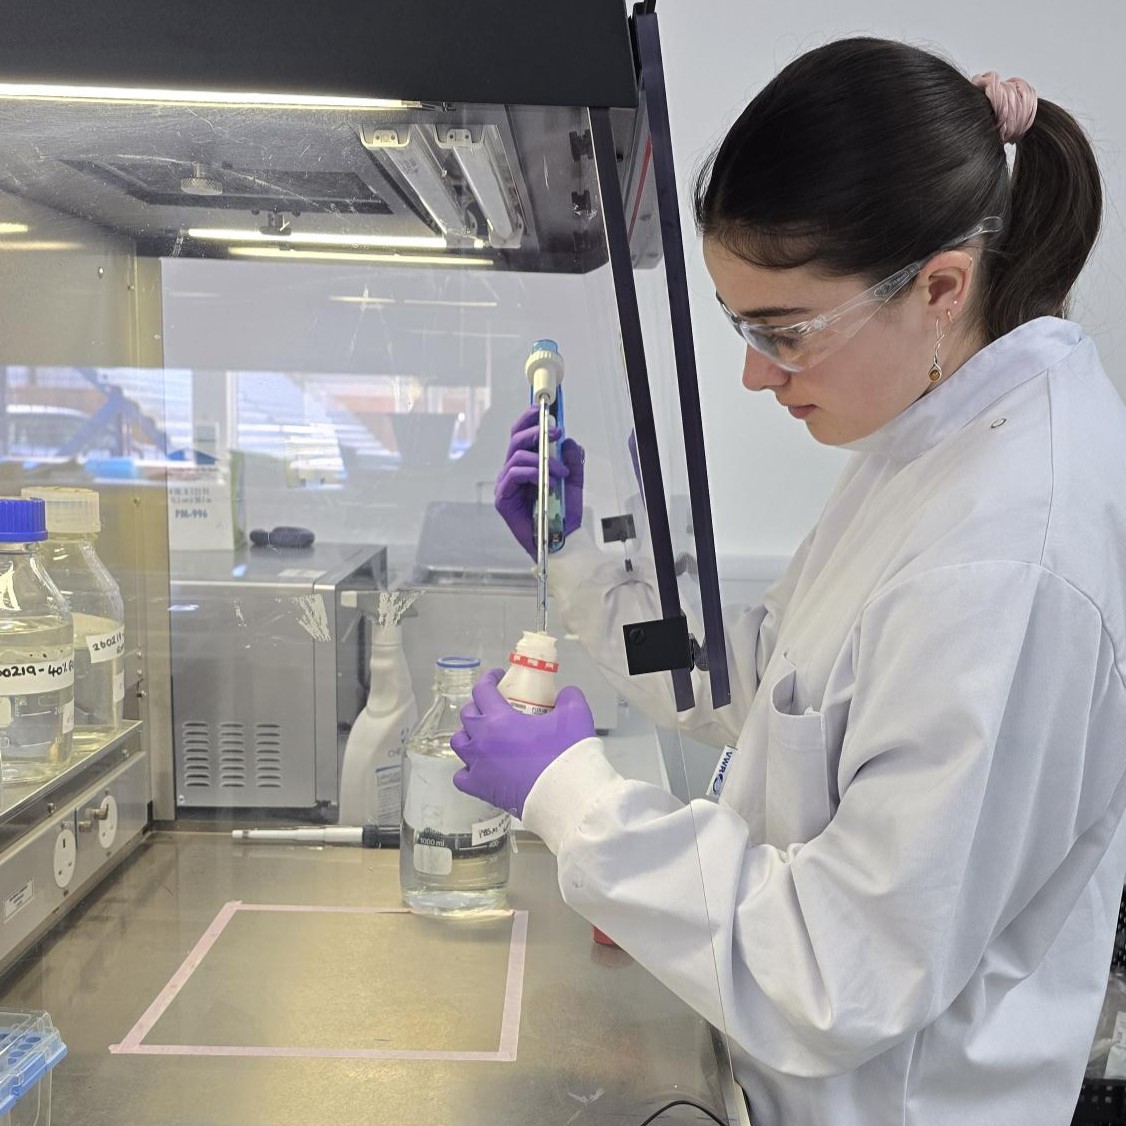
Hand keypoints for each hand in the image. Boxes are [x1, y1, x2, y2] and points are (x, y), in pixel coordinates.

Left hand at [450, 668, 595, 816]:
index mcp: (500, 720)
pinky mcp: (481, 789)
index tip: (497, 677)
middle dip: (478, 705)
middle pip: (467, 715)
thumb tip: (565, 695)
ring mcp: (479, 767)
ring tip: (482, 734)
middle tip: (494, 705)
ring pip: (459, 743)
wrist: (566, 796)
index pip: (482, 690)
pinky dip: (467, 769)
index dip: (489, 679)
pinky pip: (461, 776)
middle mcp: (482, 741)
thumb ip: (568, 697)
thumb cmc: (567, 755)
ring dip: (468, 734)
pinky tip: (479, 767)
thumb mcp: (575, 715)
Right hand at [494, 405, 583, 558]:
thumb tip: (570, 441)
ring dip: (542, 459)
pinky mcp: (503, 498)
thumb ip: (572, 460)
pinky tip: (546, 481)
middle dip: (535, 431)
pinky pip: (513, 475)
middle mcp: (512, 472)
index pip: (521, 435)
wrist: (562, 539)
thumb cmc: (563, 513)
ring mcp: (506, 484)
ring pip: (516, 456)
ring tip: (561, 471)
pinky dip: (531, 473)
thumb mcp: (573, 481)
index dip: (529, 419)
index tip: (543, 410)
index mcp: (526, 465)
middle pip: (515, 440)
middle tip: (556, 432)